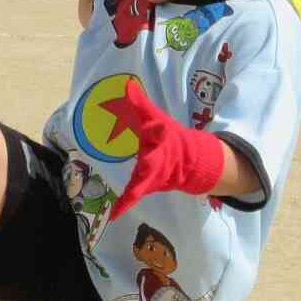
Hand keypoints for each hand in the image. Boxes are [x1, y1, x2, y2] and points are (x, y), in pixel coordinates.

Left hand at [102, 79, 224, 220]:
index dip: (158, 129)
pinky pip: (134, 195)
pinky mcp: (148, 185)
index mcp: (160, 137)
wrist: (186, 161)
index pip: (158, 131)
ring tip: (121, 206)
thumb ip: (140, 105)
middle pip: (152, 161)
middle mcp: (158, 157)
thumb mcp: (154, 119)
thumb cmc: (166, 137)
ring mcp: (153, 174)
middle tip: (144, 162)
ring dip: (134, 191)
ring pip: (143, 182)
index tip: (161, 127)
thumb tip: (128, 85)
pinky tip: (114, 215)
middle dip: (149, 162)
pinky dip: (124, 205)